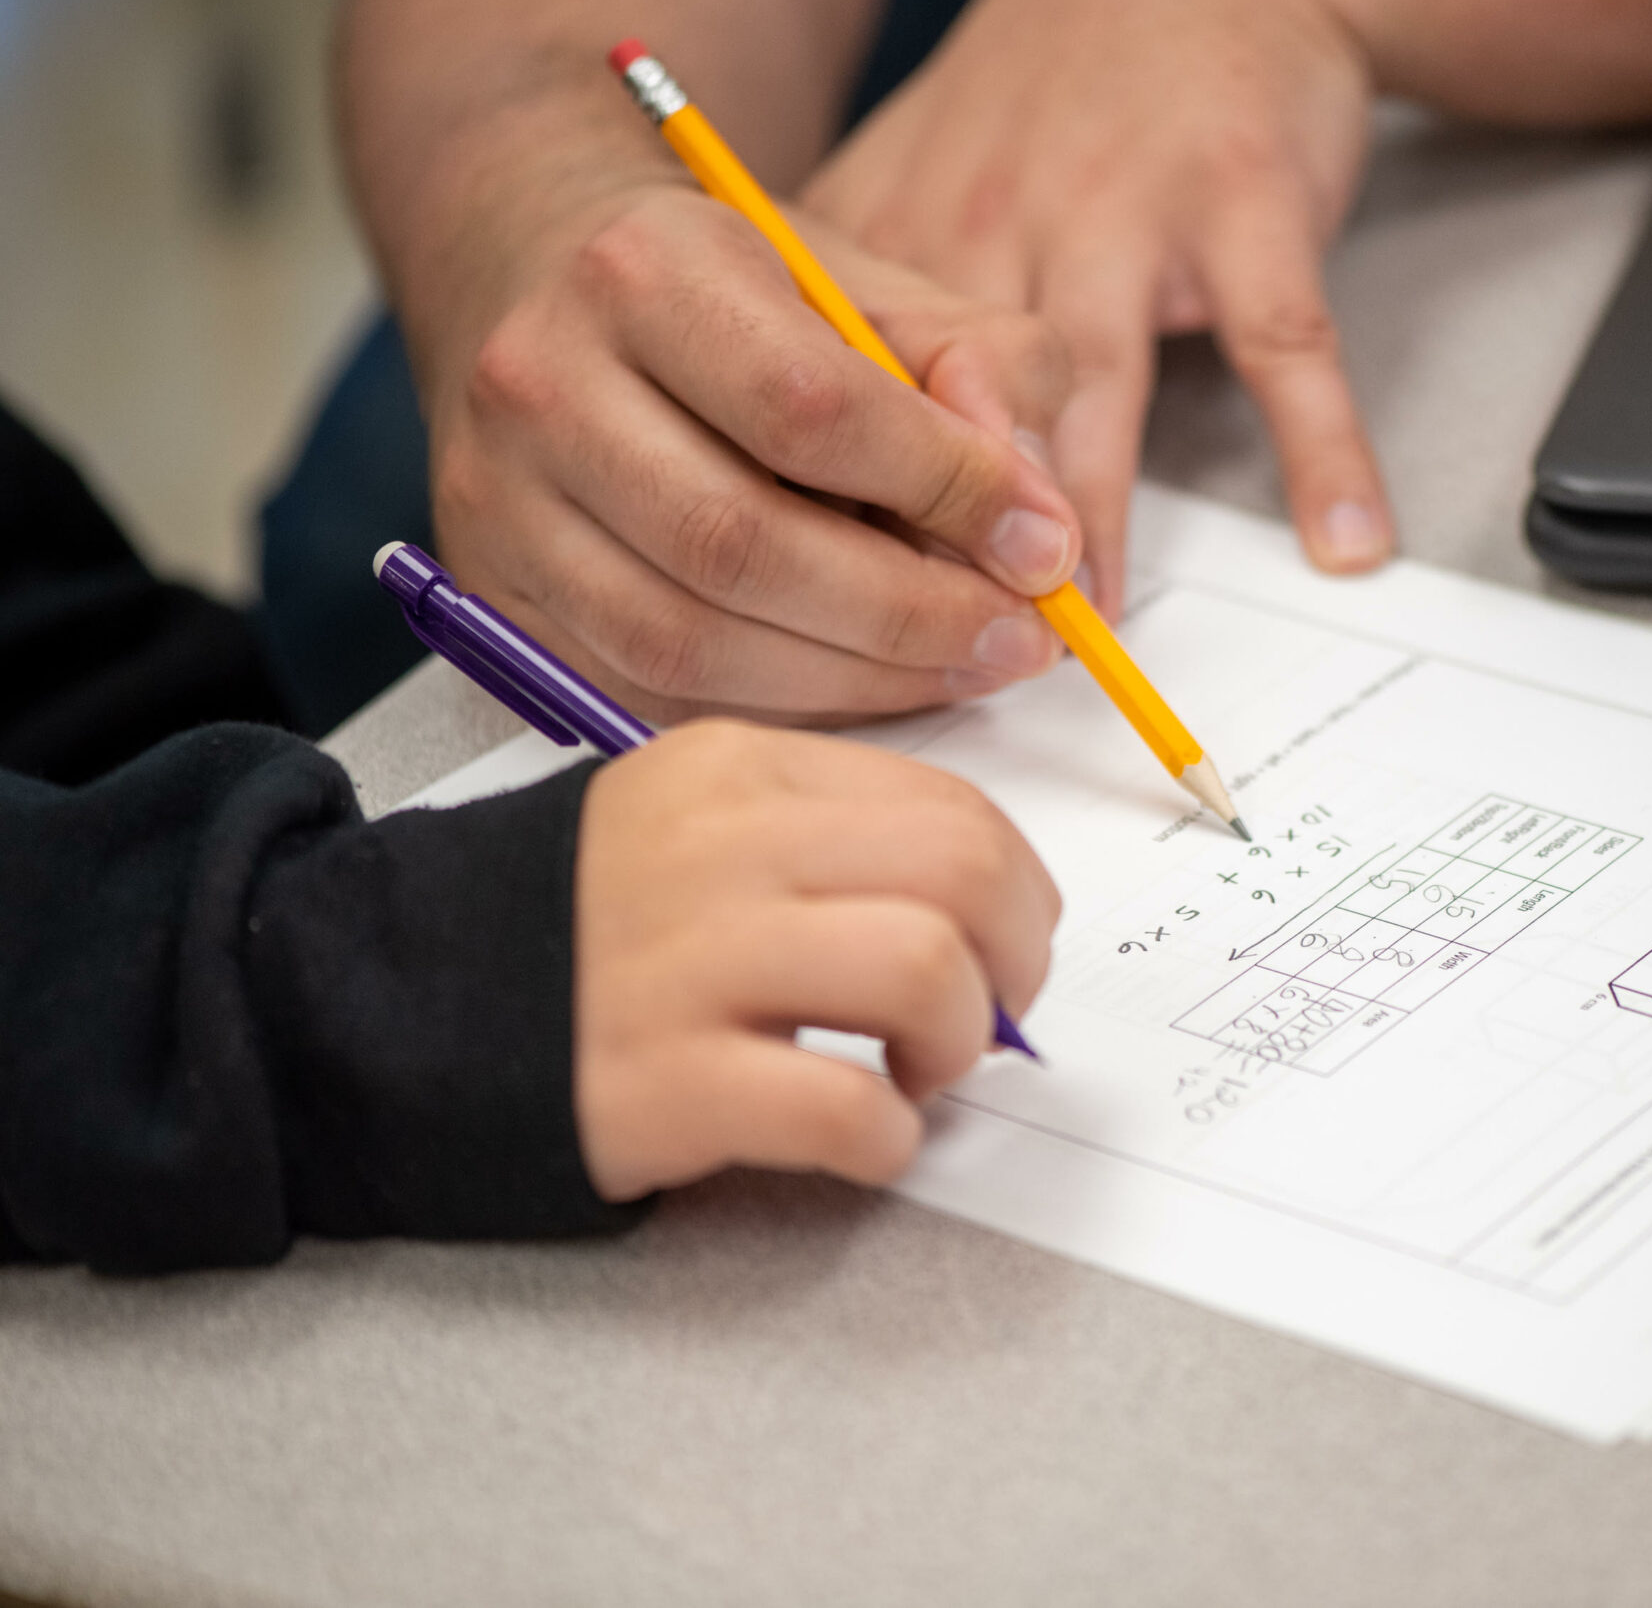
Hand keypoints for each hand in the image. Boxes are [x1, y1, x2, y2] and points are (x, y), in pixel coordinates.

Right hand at [423, 178, 1084, 725]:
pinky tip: (855, 685)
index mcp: (642, 270)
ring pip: (685, 640)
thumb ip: (982, 371)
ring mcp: (499, 500)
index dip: (944, 491)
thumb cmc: (730, 289)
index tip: (1041, 547)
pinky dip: (770, 709)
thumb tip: (1043, 520)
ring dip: (851, 681)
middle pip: (741, 543)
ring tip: (956, 668)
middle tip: (1017, 640)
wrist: (541, 274)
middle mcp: (542, 381)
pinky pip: (641, 693)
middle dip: (908, 614)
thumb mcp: (870, 282)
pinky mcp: (490, 594)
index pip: (810, 406)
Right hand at [570, 720, 1059, 1199]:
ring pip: (926, 969)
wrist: (374, 1004)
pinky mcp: (662, 1080)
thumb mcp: (684, 826)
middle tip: (981, 1018)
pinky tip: (857, 1139)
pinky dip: (886, 1139)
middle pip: (964, 873)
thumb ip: (822, 842)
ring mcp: (687, 961)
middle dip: (1014, 961)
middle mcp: (719, 847)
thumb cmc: (564, 929)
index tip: (1001, 947)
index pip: (952, 805)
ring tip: (907, 1076)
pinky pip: (844, 1109)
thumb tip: (985, 912)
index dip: (1017, 892)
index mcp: (736, 771)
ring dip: (956, 1045)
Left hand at [802, 0, 1390, 615]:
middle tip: (964, 654)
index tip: (846, 623)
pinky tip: (1345, 537)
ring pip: (1090, 385)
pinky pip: (1281, 346)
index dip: (843, 516)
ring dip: (1091, 515)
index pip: (838, 397)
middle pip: (947, 403)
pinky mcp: (1243, 202)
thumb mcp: (924, 170)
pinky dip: (1321, 448)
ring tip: (1096, 626)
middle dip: (948, 540)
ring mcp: (1122, 208)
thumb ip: (863, 307)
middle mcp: (993, 218)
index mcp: (900, 228)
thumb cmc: (1069, 85)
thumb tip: (792, 464)